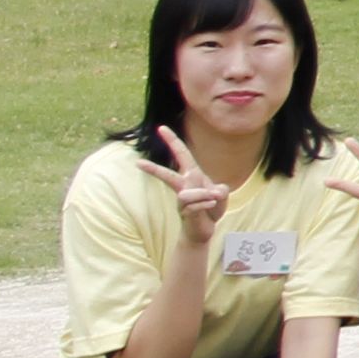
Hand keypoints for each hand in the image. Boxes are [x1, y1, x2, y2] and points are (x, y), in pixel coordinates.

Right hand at [129, 126, 230, 247]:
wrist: (204, 229)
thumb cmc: (212, 208)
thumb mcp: (221, 193)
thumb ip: (218, 189)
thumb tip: (209, 194)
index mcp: (192, 175)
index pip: (182, 155)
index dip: (173, 141)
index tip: (161, 128)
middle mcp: (183, 186)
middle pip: (167, 176)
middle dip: (153, 169)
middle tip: (137, 163)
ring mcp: (180, 200)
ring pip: (189, 194)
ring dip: (205, 197)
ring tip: (212, 202)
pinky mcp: (183, 212)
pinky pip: (197, 206)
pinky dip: (208, 206)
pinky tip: (209, 210)